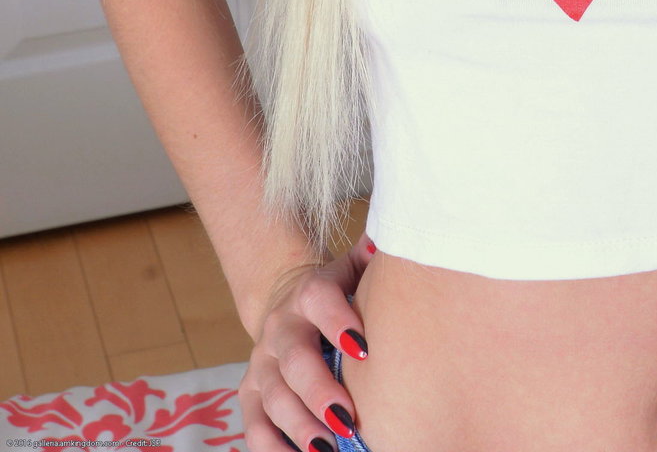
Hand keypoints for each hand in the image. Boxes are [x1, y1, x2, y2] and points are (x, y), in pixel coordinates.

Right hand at [239, 231, 375, 451]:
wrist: (286, 304)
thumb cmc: (337, 295)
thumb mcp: (352, 270)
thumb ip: (371, 259)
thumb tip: (391, 242)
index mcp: (308, 293)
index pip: (319, 300)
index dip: (338, 322)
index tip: (364, 350)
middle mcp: (280, 328)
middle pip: (294, 361)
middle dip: (319, 392)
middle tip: (348, 418)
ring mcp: (261, 365)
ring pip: (274, 399)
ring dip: (300, 427)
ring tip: (328, 449)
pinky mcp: (249, 395)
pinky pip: (254, 428)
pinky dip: (273, 449)